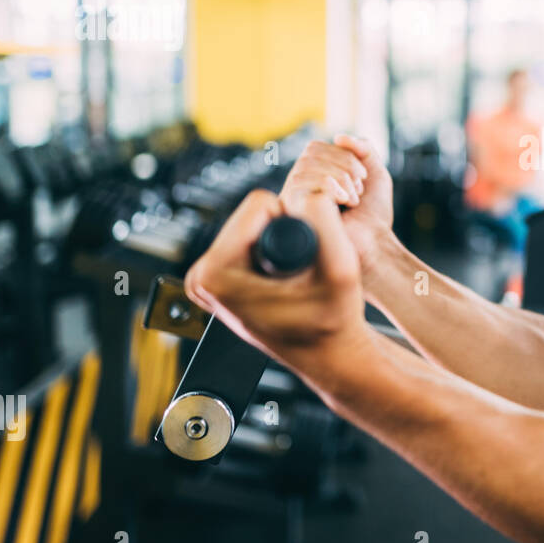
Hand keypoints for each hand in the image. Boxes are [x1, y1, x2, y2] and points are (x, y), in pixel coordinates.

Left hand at [183, 188, 373, 396]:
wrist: (328, 353)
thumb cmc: (332, 322)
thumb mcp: (340, 269)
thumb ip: (324, 222)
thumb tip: (310, 189)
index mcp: (217, 274)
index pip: (260, 204)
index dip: (296, 221)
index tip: (307, 257)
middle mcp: (204, 275)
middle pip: (254, 211)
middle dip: (287, 229)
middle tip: (303, 269)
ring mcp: (208, 278)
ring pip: (255, 221)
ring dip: (283, 238)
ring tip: (297, 276)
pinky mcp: (218, 277)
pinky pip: (252, 235)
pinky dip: (275, 247)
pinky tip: (288, 277)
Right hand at [280, 134, 393, 260]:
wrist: (374, 243)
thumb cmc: (373, 214)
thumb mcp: (375, 172)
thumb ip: (362, 148)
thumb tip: (338, 136)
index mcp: (314, 176)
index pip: (316, 147)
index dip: (343, 155)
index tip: (363, 177)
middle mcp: (299, 186)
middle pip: (310, 153)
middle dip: (344, 165)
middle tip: (359, 188)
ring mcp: (293, 198)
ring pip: (306, 165)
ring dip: (340, 177)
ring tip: (352, 199)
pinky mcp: (292, 211)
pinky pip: (302, 181)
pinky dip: (330, 186)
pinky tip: (341, 204)